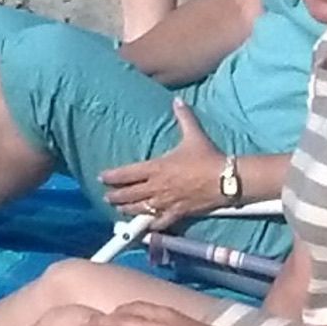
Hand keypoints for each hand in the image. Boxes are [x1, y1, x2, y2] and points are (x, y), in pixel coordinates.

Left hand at [99, 98, 225, 228]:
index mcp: (157, 168)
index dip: (113, 176)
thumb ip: (184, 117)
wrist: (224, 179)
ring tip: (119, 209)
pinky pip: (160, 222)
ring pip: (140, 209)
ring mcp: (166, 202)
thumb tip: (177, 100)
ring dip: (127, 209)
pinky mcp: (177, 213)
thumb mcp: (194, 134)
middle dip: (116, 195)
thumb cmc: (207, 157)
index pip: (128, 173)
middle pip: (130, 194)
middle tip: (106, 196)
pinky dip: (150, 224)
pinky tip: (145, 225)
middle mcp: (157, 187)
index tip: (102, 177)